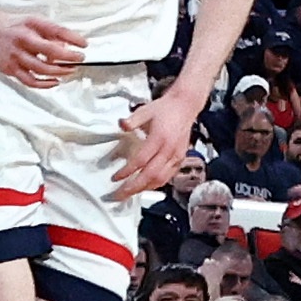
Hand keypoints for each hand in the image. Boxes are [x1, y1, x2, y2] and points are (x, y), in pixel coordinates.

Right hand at [0, 0, 91, 86]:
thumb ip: (53, 32)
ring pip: (40, 69)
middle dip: (68, 58)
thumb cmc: (16, 26)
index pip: (56, 30)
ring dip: (58, 71)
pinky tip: (54, 81)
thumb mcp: (35, 22)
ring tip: (70, 71)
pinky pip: (29, 81)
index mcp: (30, 25)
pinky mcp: (9, 69)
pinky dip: (44, 84)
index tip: (84, 45)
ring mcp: (14, 56)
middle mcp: (21, 40)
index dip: (72, 38)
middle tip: (80, 60)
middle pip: (49, 51)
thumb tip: (72, 44)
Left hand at [112, 82, 199, 200]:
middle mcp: (169, 149)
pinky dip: (157, 184)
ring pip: (160, 179)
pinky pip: (168, 176)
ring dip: (144, 188)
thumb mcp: (146, 110)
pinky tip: (147, 186)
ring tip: (130, 193)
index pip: (141, 160)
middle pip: (150, 175)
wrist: (186, 105)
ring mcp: (177, 155)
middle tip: (119, 194)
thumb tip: (121, 125)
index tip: (115, 178)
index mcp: (159, 138)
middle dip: (134, 187)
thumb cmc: (165, 108)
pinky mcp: (181, 158)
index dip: (127, 171)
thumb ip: (133, 120)